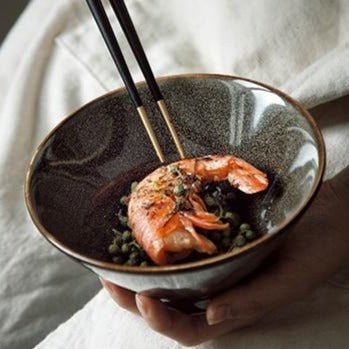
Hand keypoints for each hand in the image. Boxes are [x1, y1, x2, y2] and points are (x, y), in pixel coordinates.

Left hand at [101, 167, 348, 346]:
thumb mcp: (287, 280)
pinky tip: (148, 234)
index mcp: (233, 306)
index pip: (188, 327)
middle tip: (108, 280)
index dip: (162, 320)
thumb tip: (211, 318)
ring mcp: (216, 265)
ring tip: (115, 261)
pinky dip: (163, 248)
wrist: (325, 216)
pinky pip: (185, 250)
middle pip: (169, 304)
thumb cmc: (313, 251)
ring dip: (141, 274)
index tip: (142, 297)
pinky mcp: (218, 242)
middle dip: (134, 298)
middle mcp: (218, 288)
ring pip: (171, 279)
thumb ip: (252, 301)